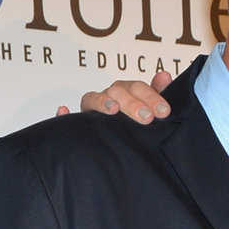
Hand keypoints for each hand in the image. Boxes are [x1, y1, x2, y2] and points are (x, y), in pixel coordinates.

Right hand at [55, 71, 172, 121]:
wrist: (120, 153)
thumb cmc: (134, 125)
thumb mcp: (149, 111)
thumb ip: (157, 94)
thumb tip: (165, 75)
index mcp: (127, 93)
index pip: (137, 87)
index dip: (150, 96)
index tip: (164, 112)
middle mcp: (109, 98)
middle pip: (117, 91)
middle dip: (132, 104)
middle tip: (147, 119)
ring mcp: (92, 110)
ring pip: (93, 98)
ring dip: (102, 102)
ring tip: (113, 110)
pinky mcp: (78, 125)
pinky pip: (67, 118)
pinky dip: (63, 114)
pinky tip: (63, 110)